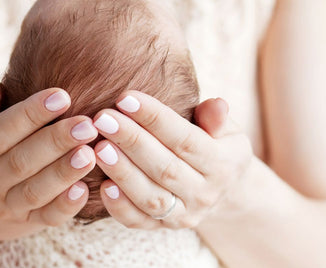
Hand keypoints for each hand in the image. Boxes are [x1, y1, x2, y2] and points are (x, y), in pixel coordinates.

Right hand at [0, 82, 97, 249]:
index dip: (29, 114)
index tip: (61, 96)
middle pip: (20, 162)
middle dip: (55, 142)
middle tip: (86, 124)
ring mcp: (3, 207)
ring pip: (35, 191)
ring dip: (64, 172)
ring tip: (90, 153)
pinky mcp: (24, 224)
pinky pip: (46, 218)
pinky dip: (66, 206)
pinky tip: (85, 189)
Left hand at [92, 91, 251, 228]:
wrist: (224, 194)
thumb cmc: (216, 147)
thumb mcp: (227, 131)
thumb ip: (217, 119)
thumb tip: (216, 105)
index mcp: (222, 165)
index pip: (185, 139)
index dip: (154, 118)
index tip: (125, 98)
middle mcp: (204, 194)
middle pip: (164, 168)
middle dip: (131, 141)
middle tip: (102, 119)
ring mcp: (183, 215)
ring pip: (150, 197)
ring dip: (122, 172)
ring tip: (98, 147)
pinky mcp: (161, 227)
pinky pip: (137, 221)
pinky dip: (119, 206)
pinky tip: (101, 185)